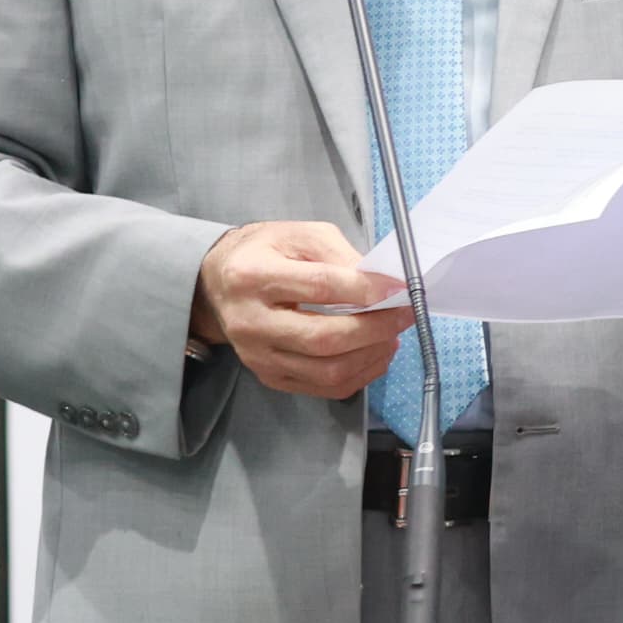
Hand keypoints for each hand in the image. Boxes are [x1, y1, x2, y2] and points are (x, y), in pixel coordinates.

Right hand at [191, 220, 410, 399]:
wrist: (219, 283)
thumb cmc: (266, 252)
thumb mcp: (301, 235)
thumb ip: (341, 254)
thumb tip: (383, 283)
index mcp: (253, 276)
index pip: (320, 287)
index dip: (367, 290)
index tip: (399, 288)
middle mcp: (250, 322)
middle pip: (324, 338)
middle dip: (376, 328)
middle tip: (403, 314)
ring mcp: (258, 356)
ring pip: (327, 370)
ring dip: (372, 355)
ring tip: (393, 333)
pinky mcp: (270, 377)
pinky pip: (324, 387)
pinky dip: (360, 374)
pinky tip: (376, 353)